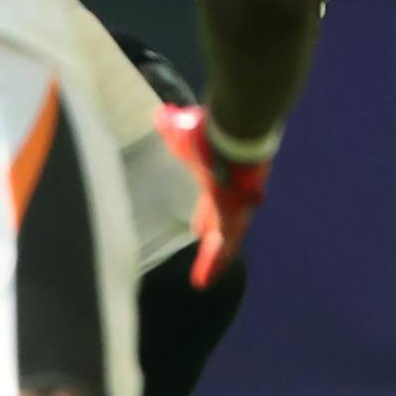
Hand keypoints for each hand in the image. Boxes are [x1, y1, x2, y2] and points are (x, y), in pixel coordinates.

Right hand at [153, 106, 272, 288]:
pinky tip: (204, 281)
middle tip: (207, 253)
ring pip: (226, 240)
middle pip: (222, 223)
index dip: (205, 216)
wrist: (233, 133)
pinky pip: (225, 246)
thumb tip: (160, 113)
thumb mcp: (182, 131)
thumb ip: (172, 125)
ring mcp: (235, 208)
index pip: (211, 203)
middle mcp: (230, 196)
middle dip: (214, 236)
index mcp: (216, 178)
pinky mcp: (233, 217)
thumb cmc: (207, 132)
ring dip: (215, 260)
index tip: (198, 228)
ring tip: (204, 281)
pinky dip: (213, 264)